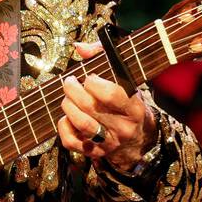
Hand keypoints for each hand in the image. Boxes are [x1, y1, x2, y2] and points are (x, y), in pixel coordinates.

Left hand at [57, 40, 156, 171]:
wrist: (137, 140)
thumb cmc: (128, 102)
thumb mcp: (125, 80)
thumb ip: (103, 58)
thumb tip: (79, 48)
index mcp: (134, 108)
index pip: (111, 95)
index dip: (94, 83)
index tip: (89, 77)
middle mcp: (122, 127)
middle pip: (90, 107)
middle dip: (73, 90)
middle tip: (69, 82)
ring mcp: (108, 142)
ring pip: (80, 123)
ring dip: (68, 106)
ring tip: (68, 97)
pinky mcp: (94, 153)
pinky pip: (71, 141)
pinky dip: (64, 126)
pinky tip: (67, 117)